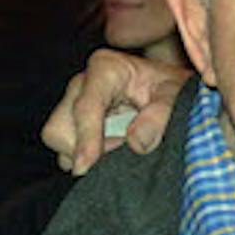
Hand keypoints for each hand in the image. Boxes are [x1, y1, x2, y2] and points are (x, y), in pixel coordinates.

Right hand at [41, 49, 190, 174]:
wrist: (170, 92)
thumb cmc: (172, 89)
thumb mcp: (177, 95)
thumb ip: (160, 116)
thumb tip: (137, 143)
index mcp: (106, 68)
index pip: (85, 108)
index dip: (85, 139)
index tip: (86, 165)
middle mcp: (82, 84)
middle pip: (58, 128)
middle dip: (84, 147)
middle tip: (124, 148)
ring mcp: (72, 103)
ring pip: (58, 141)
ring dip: (85, 153)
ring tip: (122, 145)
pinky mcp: (72, 123)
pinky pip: (65, 149)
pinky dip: (85, 156)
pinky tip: (113, 148)